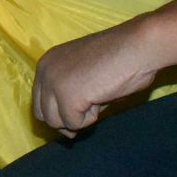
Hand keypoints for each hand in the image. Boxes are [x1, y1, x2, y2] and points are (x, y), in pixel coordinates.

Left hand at [32, 19, 160, 137]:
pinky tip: (102, 98)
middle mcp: (45, 71)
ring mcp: (54, 84)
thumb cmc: (119, 58)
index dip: (57, 113)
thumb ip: (69, 95)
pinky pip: (74, 124)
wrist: (137, 46)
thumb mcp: (83, 75)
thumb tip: (65, 129)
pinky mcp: (67, 97)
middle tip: (88, 114)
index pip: (39, 100)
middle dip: (64, 120)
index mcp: (47, 63)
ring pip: (56, 122)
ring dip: (79, 118)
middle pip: (43, 114)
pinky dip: (91, 118)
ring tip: (98, 98)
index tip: (76, 115)